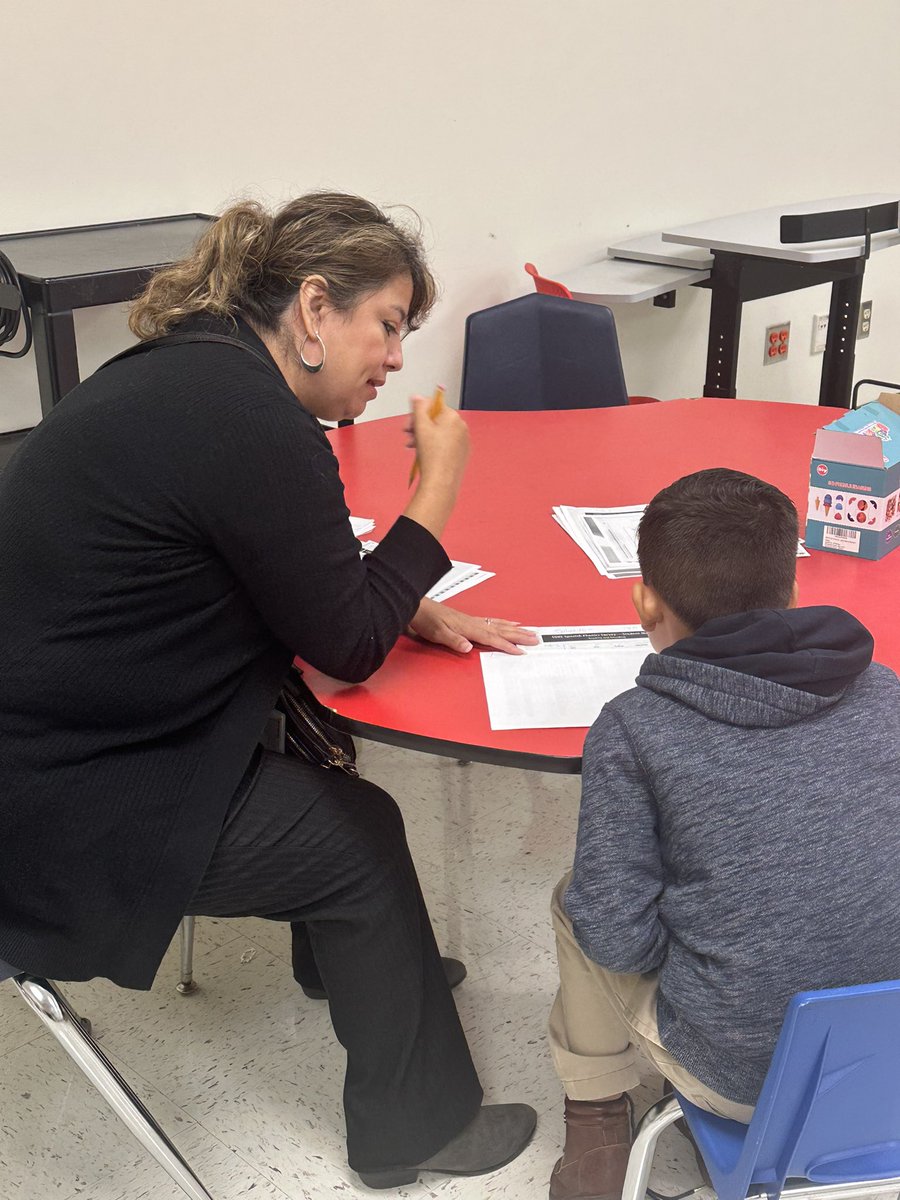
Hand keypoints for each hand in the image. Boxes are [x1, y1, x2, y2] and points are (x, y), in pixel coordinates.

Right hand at [405, 395, 469, 491]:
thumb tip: (418, 397)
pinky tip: (424, 454)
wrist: (441, 482)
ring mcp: (463, 441)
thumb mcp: (420, 427)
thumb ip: (419, 408)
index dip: (418, 413)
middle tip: (408, 434)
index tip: (409, 422)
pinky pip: (446, 444)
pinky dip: (434, 446)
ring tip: (413, 447)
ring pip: (440, 432)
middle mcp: (461, 427)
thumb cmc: (433, 457)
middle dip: (420, 426)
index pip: (434, 405)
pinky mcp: (461, 453)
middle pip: (436, 419)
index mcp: (453, 417)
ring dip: (424, 436)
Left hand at [407, 598, 539, 654]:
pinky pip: (491, 622)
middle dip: (518, 636)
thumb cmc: (425, 620)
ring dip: (514, 629)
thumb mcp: (436, 633)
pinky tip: (508, 624)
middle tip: (536, 639)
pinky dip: (502, 623)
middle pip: (500, 629)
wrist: (416, 607)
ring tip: (529, 631)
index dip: (506, 646)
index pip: (491, 638)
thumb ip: (453, 640)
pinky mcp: (467, 620)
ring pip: (498, 625)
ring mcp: (471, 620)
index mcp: (467, 627)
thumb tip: (468, 647)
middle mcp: (473, 622)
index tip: (521, 652)